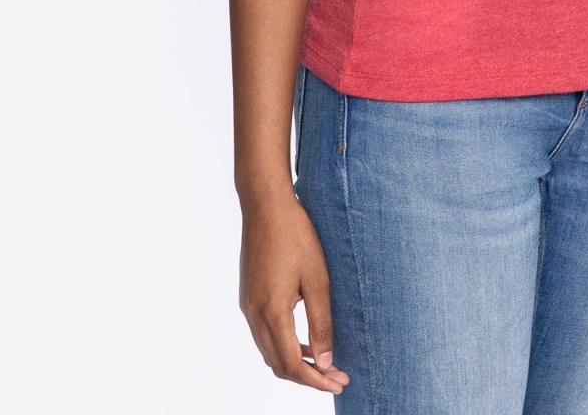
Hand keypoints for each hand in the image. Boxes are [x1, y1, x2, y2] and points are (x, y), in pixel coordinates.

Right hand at [238, 190, 350, 392]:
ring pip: (269, 351)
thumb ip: (321, 322)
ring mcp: (247, 305)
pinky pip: (264, 334)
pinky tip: (304, 338)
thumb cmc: (296, 236)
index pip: (292, 364)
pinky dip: (284, 344)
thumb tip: (325, 361)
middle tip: (336, 376)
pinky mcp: (248, 295)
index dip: (316, 380)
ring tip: (324, 361)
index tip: (339, 382)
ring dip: (294, 361)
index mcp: (272, 312)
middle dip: (307, 376)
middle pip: (278, 364)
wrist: (266, 205)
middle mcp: (254, 314)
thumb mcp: (317, 279)